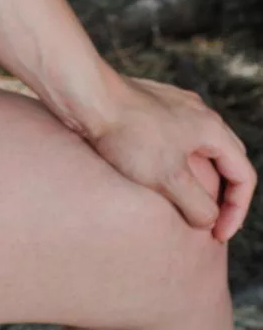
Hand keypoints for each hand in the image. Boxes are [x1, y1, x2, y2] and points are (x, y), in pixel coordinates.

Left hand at [84, 72, 256, 241]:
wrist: (86, 95)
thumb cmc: (128, 133)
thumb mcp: (170, 179)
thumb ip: (198, 206)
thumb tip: (207, 219)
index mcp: (211, 127)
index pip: (243, 175)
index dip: (237, 211)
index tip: (217, 235)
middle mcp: (196, 112)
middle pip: (225, 160)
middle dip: (222, 195)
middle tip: (207, 222)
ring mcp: (171, 107)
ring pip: (197, 150)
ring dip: (196, 179)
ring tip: (181, 203)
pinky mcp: (147, 108)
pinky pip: (171, 141)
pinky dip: (172, 164)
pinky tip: (153, 176)